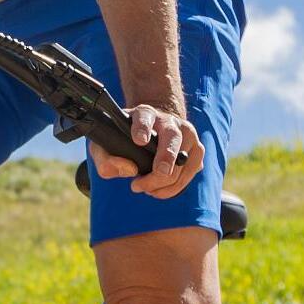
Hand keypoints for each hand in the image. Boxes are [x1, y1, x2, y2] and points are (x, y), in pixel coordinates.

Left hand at [89, 101, 203, 199]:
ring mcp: (187, 134)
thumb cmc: (127, 138)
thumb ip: (106, 158)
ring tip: (147, 189)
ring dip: (167, 181)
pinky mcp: (196, 150)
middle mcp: (169, 121)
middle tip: (157, 173)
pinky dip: (176, 186)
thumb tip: (128, 170)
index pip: (144, 117)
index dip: (142, 128)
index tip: (139, 140)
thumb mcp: (108, 144)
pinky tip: (160, 190)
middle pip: (172, 137)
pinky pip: (191, 171)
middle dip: (166, 157)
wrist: (154, 130)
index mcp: (145, 114)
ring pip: (184, 159)